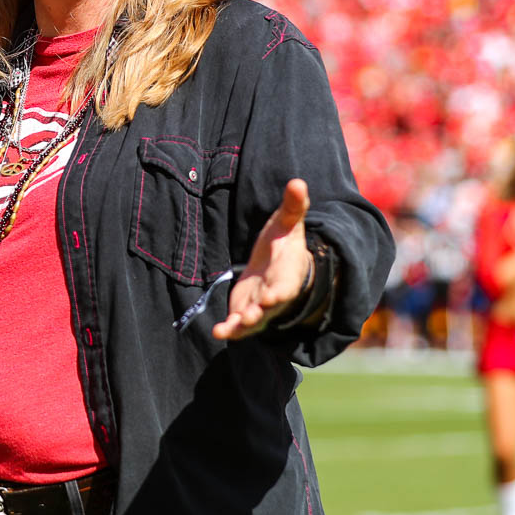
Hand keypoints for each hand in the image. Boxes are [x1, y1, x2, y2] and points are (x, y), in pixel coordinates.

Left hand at [214, 179, 313, 339]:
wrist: (278, 267)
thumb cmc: (284, 245)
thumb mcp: (287, 224)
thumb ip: (292, 207)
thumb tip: (297, 181)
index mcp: (287, 275)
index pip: (285, 286)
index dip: (279, 292)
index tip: (271, 296)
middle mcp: (275, 296)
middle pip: (269, 308)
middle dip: (260, 312)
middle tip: (249, 316)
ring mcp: (261, 309)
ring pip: (253, 321)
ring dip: (242, 325)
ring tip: (227, 329)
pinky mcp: (245, 313)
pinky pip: (238, 327)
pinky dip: (229, 331)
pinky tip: (217, 332)